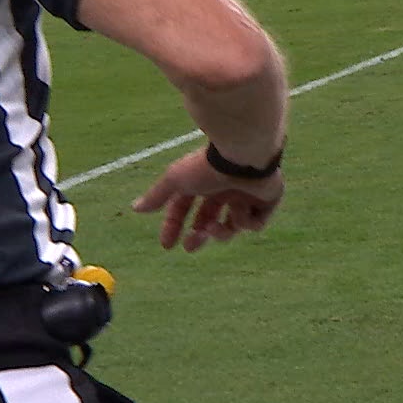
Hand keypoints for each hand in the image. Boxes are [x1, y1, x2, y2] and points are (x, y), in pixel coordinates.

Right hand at [131, 147, 282, 252]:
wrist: (243, 157)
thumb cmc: (207, 165)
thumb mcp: (176, 180)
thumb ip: (157, 195)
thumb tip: (135, 208)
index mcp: (204, 181)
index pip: (185, 208)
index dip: (174, 226)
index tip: (166, 245)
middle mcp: (225, 188)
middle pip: (209, 220)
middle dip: (198, 236)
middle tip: (190, 246)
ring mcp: (247, 195)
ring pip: (232, 227)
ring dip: (220, 232)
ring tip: (213, 226)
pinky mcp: (268, 200)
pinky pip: (254, 223)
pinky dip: (245, 221)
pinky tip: (240, 208)